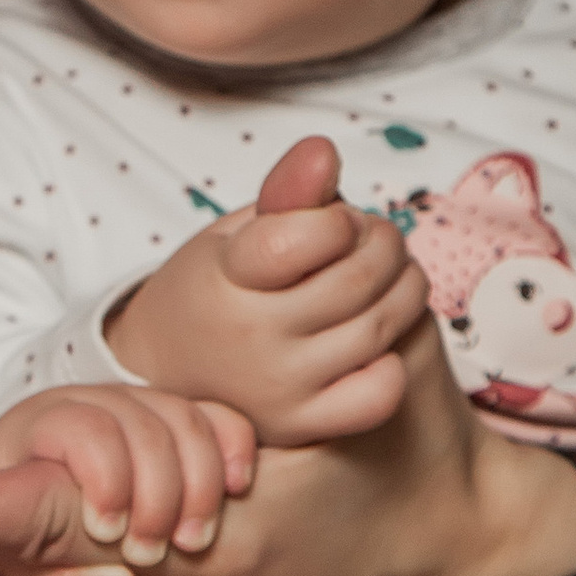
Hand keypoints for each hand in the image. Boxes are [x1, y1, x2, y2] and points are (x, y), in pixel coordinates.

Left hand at [0, 383, 257, 570]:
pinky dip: (231, 447)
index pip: (71, 432)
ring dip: (197, 484)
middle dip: (151, 493)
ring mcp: (128, 410)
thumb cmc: (23, 560)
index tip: (108, 531)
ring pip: (177, 418)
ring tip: (191, 544)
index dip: (103, 478)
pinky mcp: (174, 419)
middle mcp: (74, 412)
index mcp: (23, 446)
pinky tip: (236, 491)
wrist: (58, 530)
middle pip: (129, 423)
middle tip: (147, 555)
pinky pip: (214, 414)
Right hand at [107, 136, 428, 438]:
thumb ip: (284, 192)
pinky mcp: (304, 424)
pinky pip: (378, 394)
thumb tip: (325, 151)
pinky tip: (376, 342)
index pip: (307, 237)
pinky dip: (392, 364)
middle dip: (385, 244)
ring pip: (379, 328)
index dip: (339, 221)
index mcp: (224, 278)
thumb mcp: (234, 233)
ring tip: (387, 278)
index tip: (335, 222)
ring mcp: (278, 387)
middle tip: (375, 241)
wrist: (171, 373)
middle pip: (358, 279)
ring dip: (404, 289)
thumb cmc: (216, 289)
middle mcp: (249, 337)